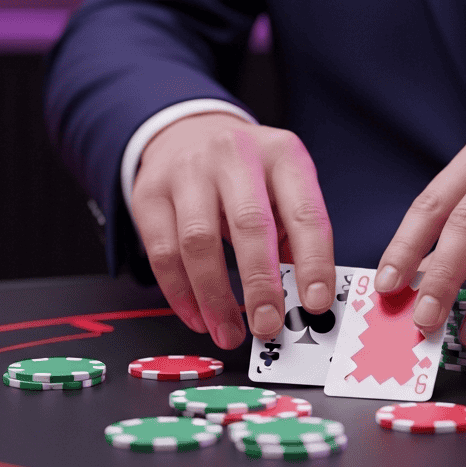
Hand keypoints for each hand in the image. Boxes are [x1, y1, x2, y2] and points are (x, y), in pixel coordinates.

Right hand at [129, 113, 335, 348]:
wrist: (187, 132)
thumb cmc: (247, 174)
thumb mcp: (283, 189)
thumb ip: (296, 239)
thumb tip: (305, 303)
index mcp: (282, 155)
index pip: (305, 212)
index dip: (314, 262)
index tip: (315, 303)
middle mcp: (234, 155)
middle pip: (249, 224)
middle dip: (260, 284)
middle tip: (268, 325)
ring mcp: (187, 171)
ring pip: (198, 242)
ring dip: (215, 298)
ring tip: (229, 333)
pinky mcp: (150, 194)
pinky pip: (162, 253)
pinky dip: (181, 294)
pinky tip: (198, 317)